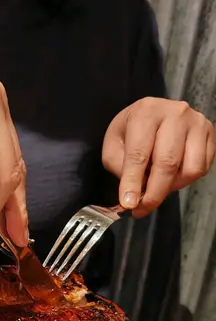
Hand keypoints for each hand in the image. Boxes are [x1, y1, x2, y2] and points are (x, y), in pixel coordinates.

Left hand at [102, 97, 213, 216]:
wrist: (153, 113)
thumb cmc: (132, 129)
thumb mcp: (114, 144)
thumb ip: (120, 167)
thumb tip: (133, 194)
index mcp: (146, 113)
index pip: (139, 153)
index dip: (133, 182)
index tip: (129, 202)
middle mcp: (175, 114)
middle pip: (167, 163)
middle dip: (154, 193)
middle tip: (142, 208)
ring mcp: (196, 123)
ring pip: (190, 169)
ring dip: (172, 186)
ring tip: (157, 184)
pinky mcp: (209, 135)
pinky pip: (201, 168)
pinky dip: (185, 180)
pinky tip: (171, 175)